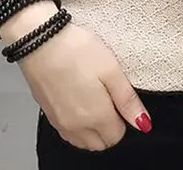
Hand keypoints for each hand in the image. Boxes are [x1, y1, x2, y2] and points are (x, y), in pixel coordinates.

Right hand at [17, 20, 151, 151]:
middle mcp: (76, 127)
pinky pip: (67, 131)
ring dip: (92, 129)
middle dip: (108, 127)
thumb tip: (143, 124)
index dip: (122, 118)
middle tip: (107, 96)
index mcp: (96, 117)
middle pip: (100, 142)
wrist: (39, 40)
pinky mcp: (47, 114)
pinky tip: (76, 99)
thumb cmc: (77, 50)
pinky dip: (76, 124)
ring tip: (92, 96)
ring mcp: (59, 123)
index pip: (117, 136)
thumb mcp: (111, 69)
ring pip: (82, 140)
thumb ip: (128, 100)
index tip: (118, 97)